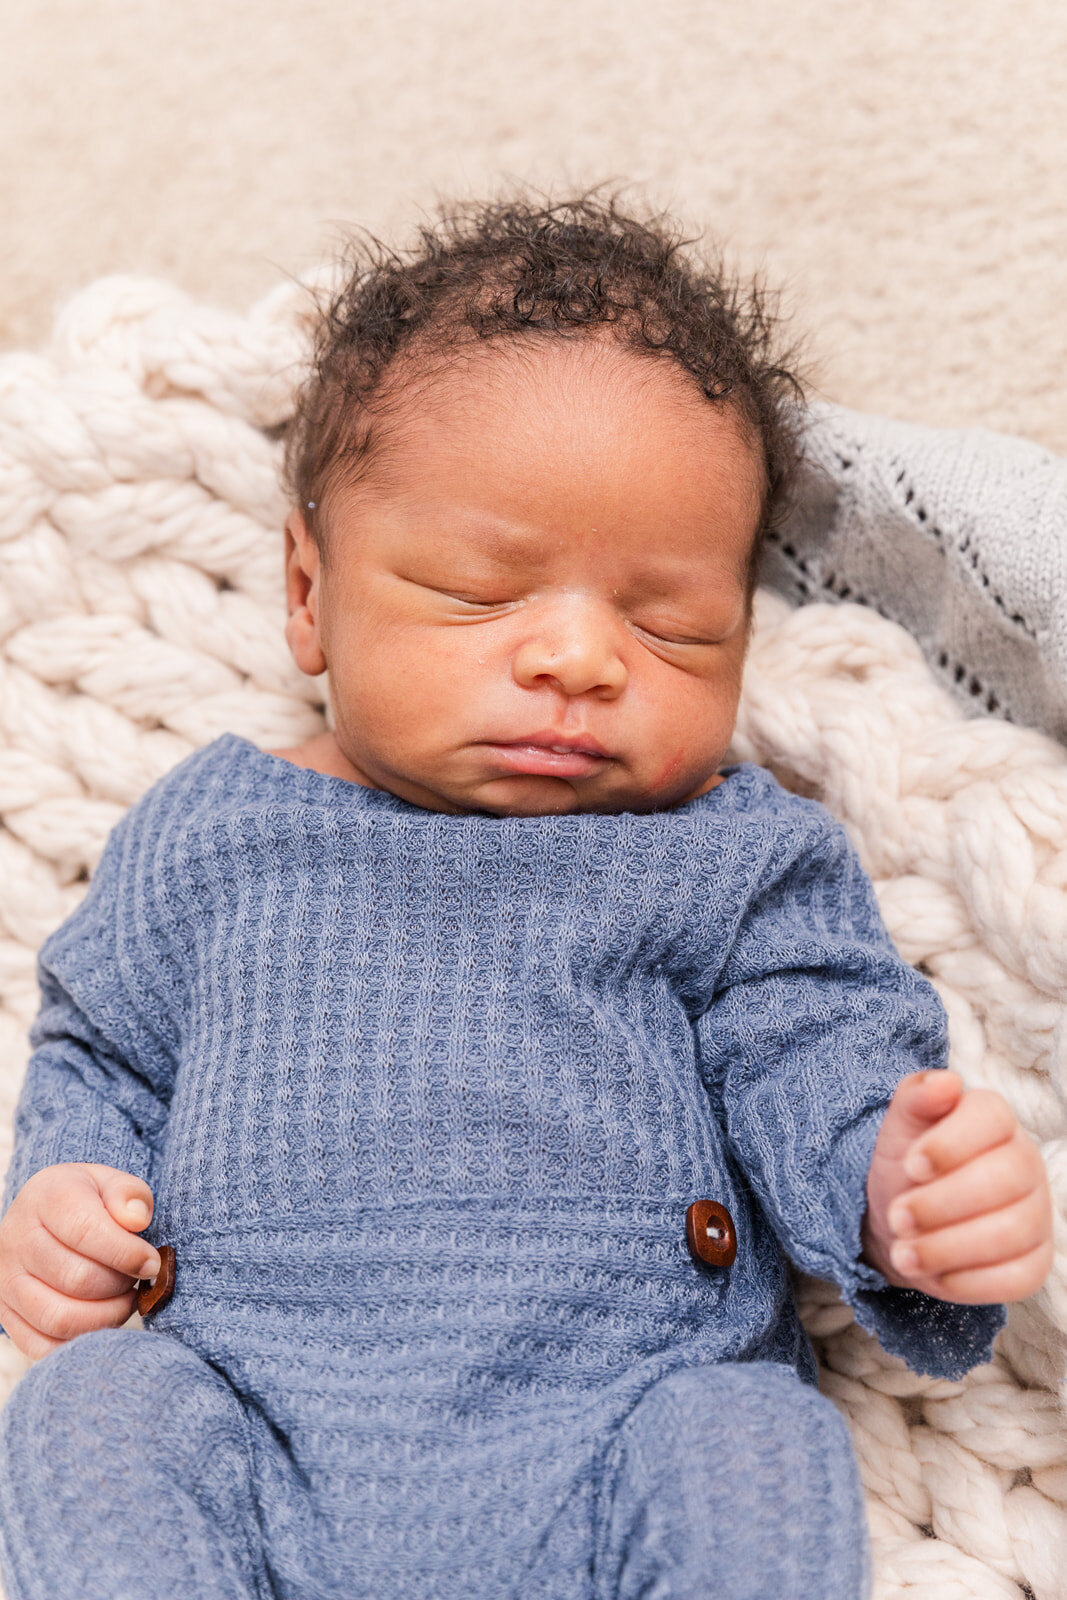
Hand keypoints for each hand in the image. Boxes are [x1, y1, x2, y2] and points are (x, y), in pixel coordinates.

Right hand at [0, 1163, 161, 1360]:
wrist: (44, 1218)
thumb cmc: (88, 1202)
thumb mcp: (111, 1183)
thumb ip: (129, 1195)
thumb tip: (136, 1219)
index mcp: (45, 1198)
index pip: (85, 1230)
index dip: (126, 1253)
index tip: (151, 1263)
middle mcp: (17, 1239)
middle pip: (76, 1279)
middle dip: (119, 1285)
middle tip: (136, 1280)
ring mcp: (6, 1280)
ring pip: (59, 1318)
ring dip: (105, 1317)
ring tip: (124, 1300)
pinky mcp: (6, 1314)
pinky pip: (42, 1346)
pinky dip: (80, 1341)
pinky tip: (102, 1319)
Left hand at [861, 1071, 1053, 1303]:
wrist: (905, 1221)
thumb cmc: (908, 1166)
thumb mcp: (899, 1126)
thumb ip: (917, 1097)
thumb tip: (945, 1082)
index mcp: (995, 1120)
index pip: (993, 1118)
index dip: (951, 1144)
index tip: (911, 1166)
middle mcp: (1026, 1163)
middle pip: (1006, 1179)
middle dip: (943, 1203)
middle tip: (897, 1218)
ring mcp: (1037, 1215)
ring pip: (1011, 1232)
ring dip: (949, 1247)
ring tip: (903, 1252)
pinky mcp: (1035, 1263)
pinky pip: (1017, 1278)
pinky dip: (969, 1282)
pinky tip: (934, 1275)